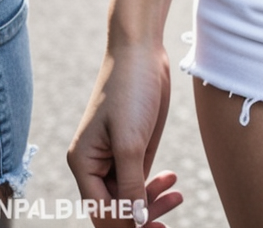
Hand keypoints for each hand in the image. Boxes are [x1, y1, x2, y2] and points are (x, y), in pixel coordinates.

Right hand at [67, 41, 182, 226]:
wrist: (143, 51)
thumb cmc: (130, 89)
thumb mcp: (130, 141)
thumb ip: (131, 184)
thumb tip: (135, 222)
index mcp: (83, 164)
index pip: (102, 212)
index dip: (126, 224)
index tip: (155, 224)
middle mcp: (95, 166)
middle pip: (115, 209)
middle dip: (141, 215)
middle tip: (170, 214)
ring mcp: (115, 158)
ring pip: (130, 198)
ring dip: (151, 203)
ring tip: (178, 195)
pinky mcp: (133, 149)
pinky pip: (140, 181)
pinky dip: (155, 187)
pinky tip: (172, 179)